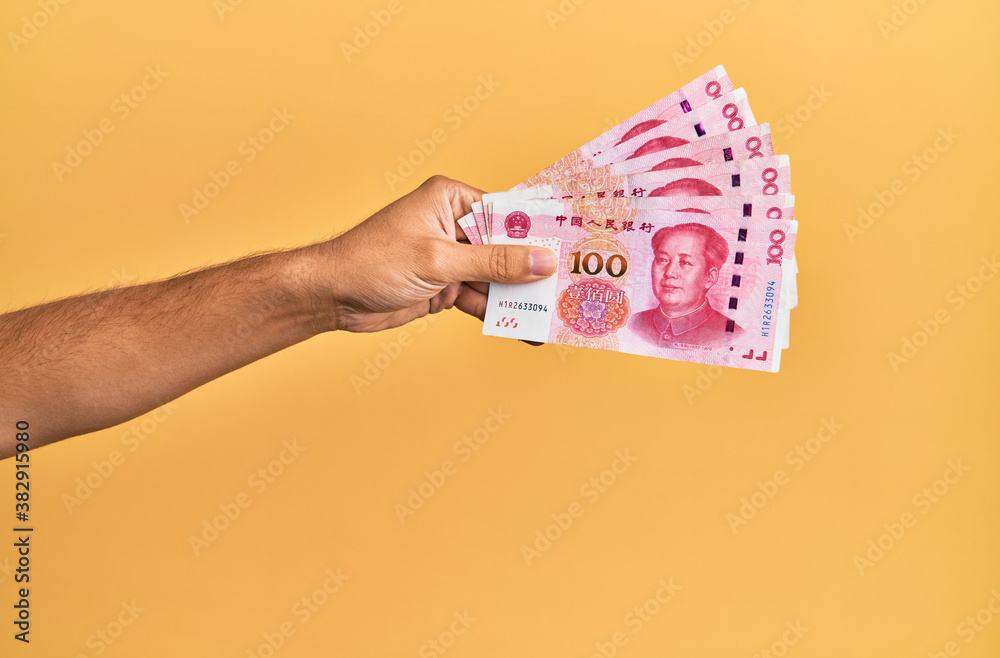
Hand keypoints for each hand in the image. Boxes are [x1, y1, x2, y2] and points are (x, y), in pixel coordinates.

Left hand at [310, 176, 556, 332]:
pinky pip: (481, 298)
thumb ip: (493, 262)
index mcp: (451, 199)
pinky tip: (524, 327)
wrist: (331, 296)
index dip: (541, 231)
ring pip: (496, 277)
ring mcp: (450, 257)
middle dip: (535, 269)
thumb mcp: (439, 260)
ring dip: (520, 298)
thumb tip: (541, 261)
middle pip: (506, 247)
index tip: (575, 245)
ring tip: (555, 315)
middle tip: (572, 286)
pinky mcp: (444, 285)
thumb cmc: (373, 261)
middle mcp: (453, 224)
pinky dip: (498, 313)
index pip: (507, 212)